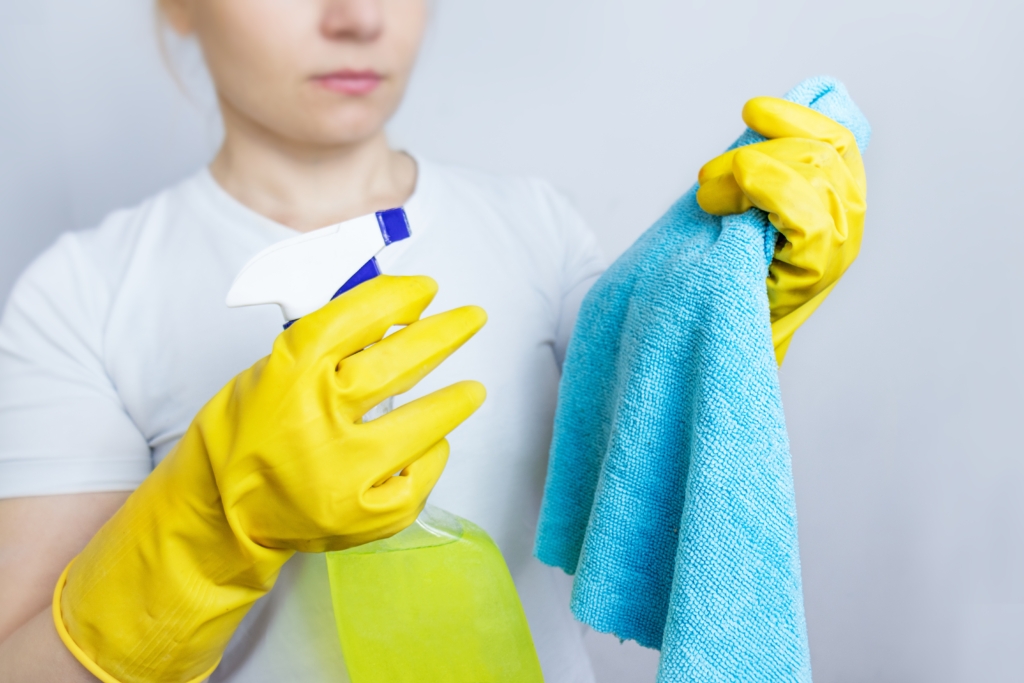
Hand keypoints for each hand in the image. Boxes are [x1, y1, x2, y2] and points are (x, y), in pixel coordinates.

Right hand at [54, 275, 486, 682]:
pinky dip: (429, 457)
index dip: (397, 298)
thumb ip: (325, 351)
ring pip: (423, 424)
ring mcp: (345, 474)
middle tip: (471, 319)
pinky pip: (419, 476)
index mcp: (288, 376)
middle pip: (399, 363)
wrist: (221, 517)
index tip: (425, 289)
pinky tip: (431, 445)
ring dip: (454, 401)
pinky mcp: (364, 516)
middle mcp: (319, 421)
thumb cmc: (245, 437)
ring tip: (472, 390)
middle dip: (444, 334)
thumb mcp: (270, 374)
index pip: (354, 318)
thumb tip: (393, 320)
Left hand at [697, 97, 866, 362]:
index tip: (750, 110)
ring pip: (810, 174)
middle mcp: (848, 218)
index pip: (836, 139)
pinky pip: (804, 216)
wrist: (721, 331)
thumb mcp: (752, 204)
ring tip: (706, 197)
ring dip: (746, 174)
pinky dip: (764, 195)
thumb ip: (767, 165)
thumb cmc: (732, 266)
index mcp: (840, 195)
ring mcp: (839, 245)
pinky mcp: (818, 270)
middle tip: (706, 177)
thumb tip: (766, 112)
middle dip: (753, 152)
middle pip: (818, 153)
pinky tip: (723, 207)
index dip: (794, 118)